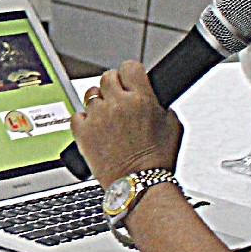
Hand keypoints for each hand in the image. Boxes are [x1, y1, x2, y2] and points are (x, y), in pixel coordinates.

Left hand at [71, 61, 181, 183]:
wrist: (139, 184)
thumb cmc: (157, 161)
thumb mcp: (173, 127)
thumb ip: (162, 107)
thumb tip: (154, 100)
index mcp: (141, 99)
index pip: (129, 67)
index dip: (129, 73)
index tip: (129, 79)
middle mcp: (117, 104)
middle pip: (107, 77)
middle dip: (114, 86)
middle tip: (119, 100)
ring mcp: (98, 117)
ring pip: (91, 94)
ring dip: (99, 102)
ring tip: (108, 118)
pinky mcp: (82, 133)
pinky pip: (77, 115)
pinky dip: (84, 120)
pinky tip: (95, 128)